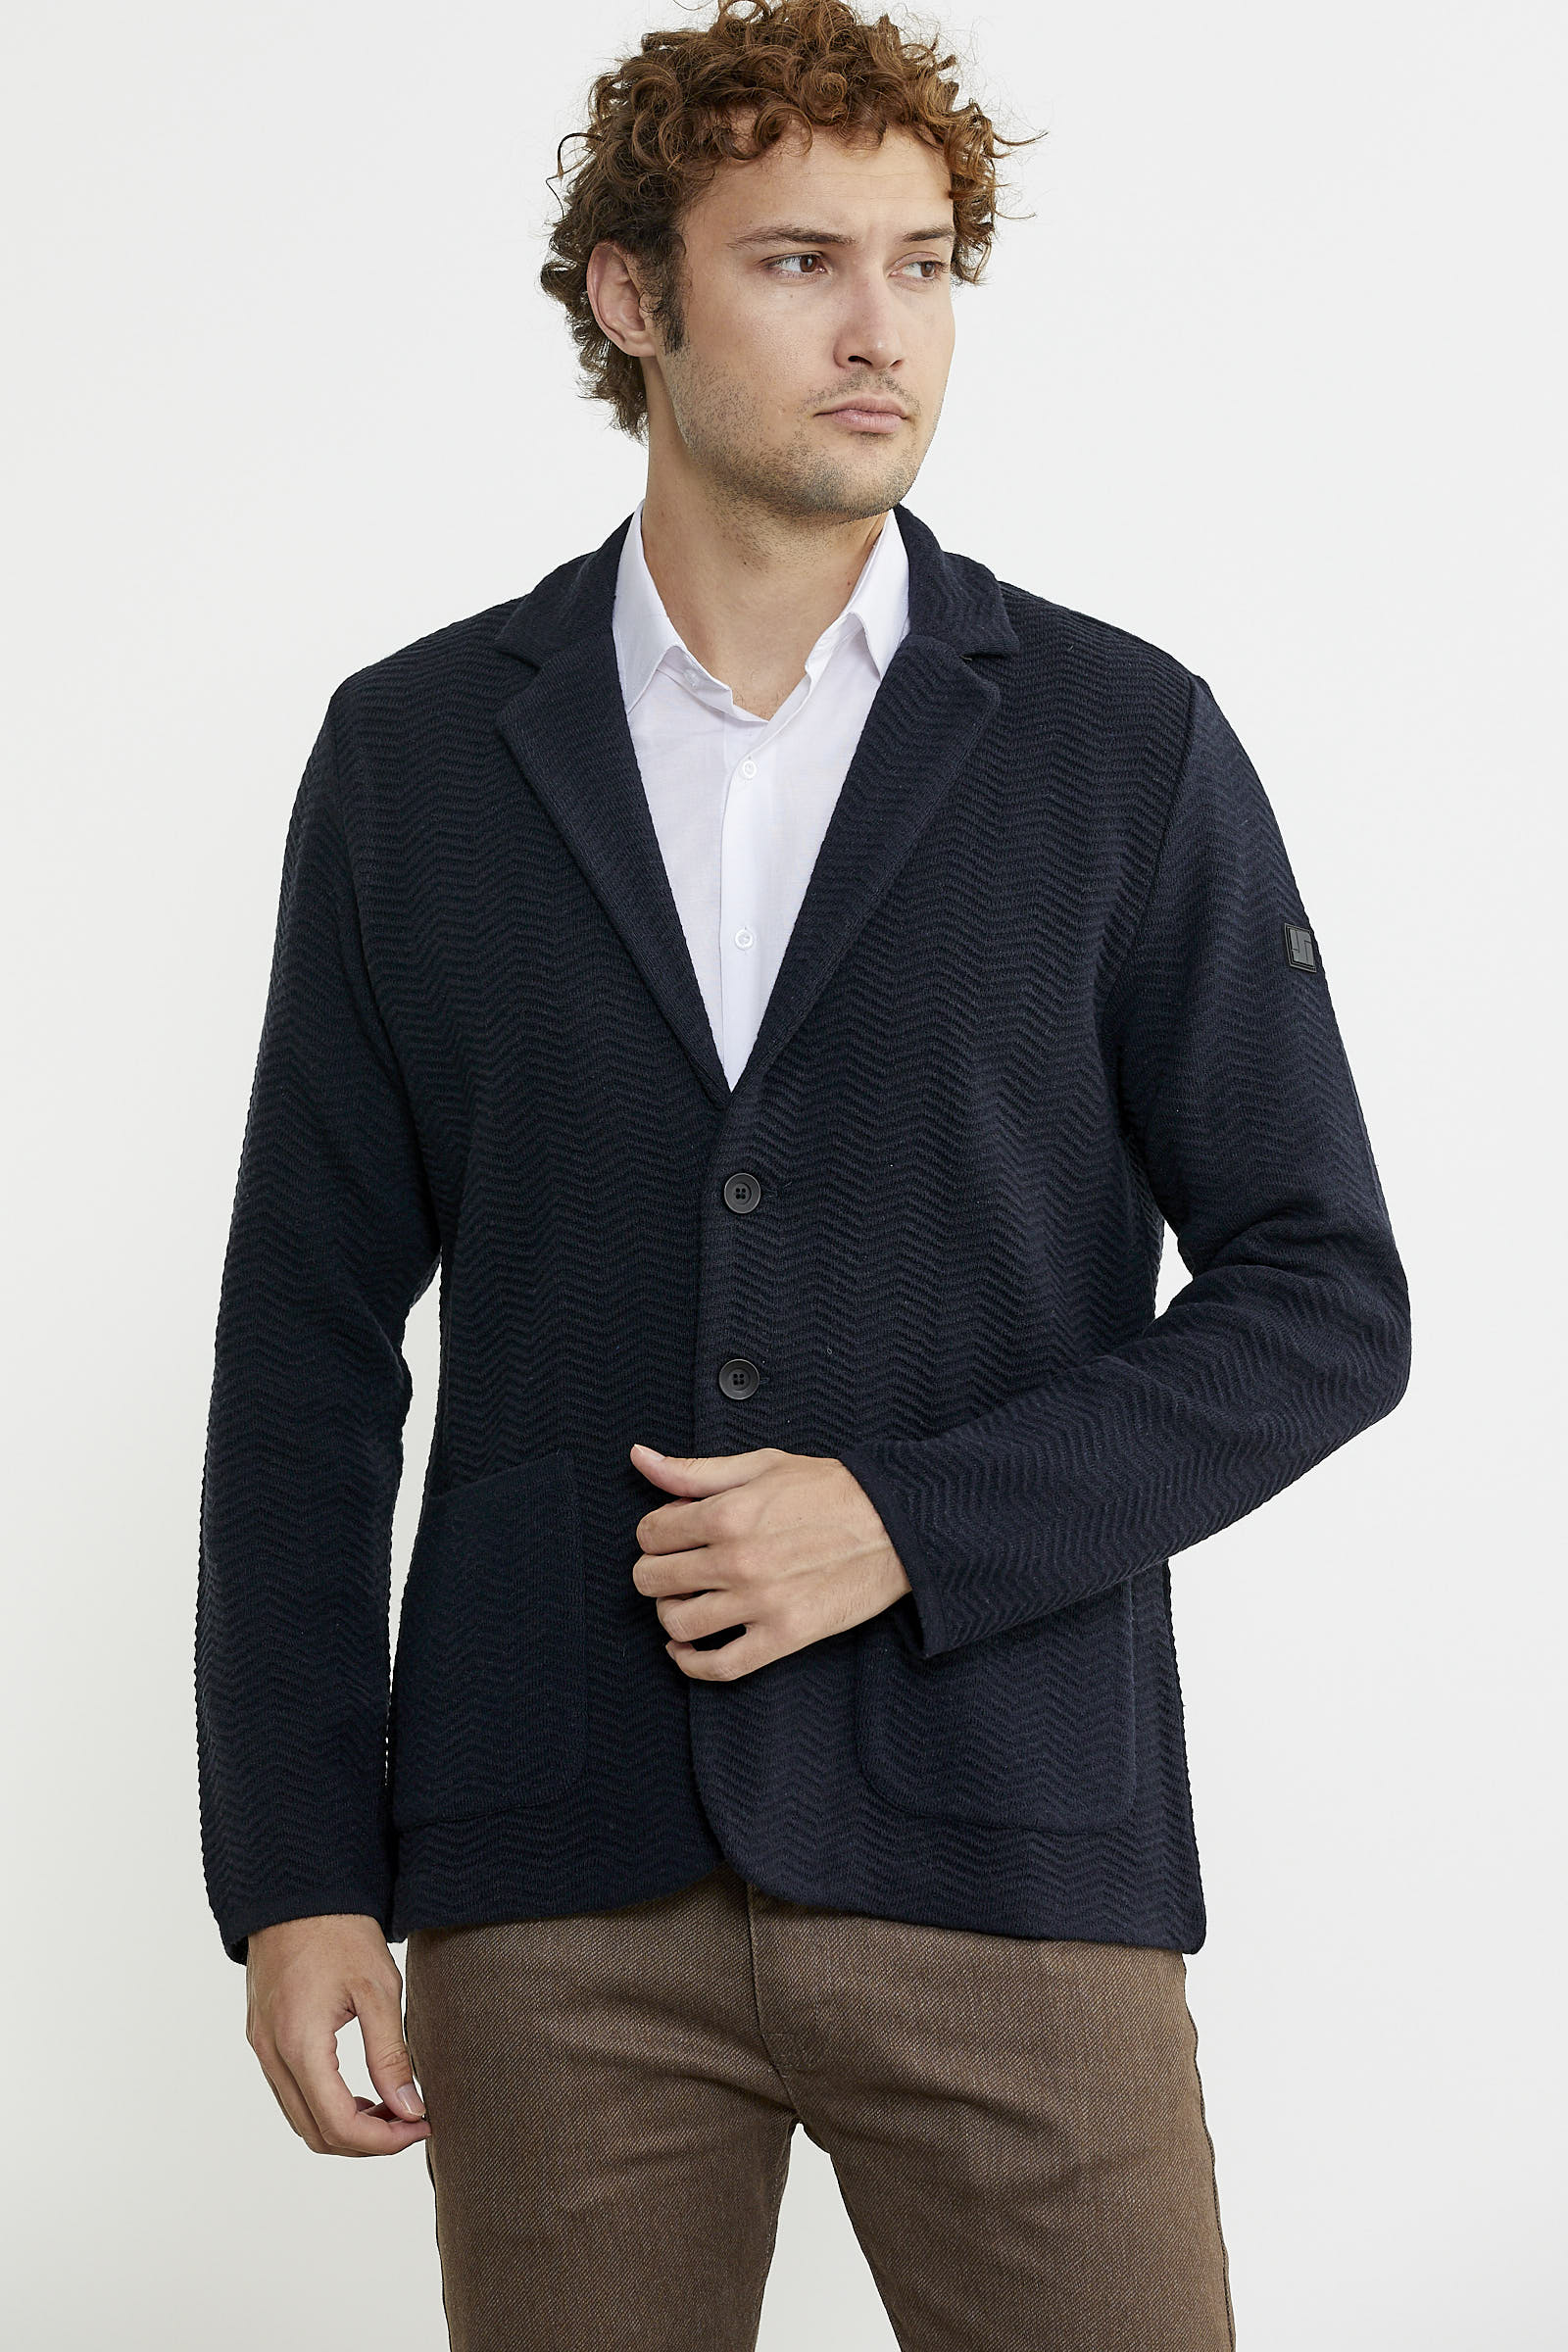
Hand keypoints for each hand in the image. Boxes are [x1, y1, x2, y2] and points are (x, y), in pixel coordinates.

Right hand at [245, 1912, 430, 2156]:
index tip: (421, 2126)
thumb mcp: (379, 1990)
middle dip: (367, 2141)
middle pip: (315, 2133)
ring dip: (346, 2127)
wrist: (298, 1891)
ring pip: (300, 2119)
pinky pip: (291, 2093)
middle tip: (412, 2122)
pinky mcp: (262, 2037)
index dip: (384, 2141)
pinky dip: (325, 2106)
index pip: (339, 2124)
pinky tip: (362, 2092)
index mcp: (299, 2043)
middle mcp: (271, 2053)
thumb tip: (410, 2110)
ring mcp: (261, 2046)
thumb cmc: (341, 1932)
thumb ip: (391, 2057)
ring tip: (393, 2108)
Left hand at [629, 1443, 911, 1679]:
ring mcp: (759, 1603)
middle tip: (674, 1567)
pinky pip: (719, 1666)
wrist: (894, 1525)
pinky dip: (691, 1664)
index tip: (671, 1534)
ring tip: (685, 1602)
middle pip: (654, 1579)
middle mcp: (736, 1560)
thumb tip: (641, 1458)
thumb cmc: (831, 1490)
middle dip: (654, 1571)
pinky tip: (686, 1650)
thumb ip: (695, 1470)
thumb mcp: (761, 1466)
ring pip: (677, 1624)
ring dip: (669, 1614)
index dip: (654, 1532)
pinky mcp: (783, 1636)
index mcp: (726, 1513)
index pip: (651, 1532)